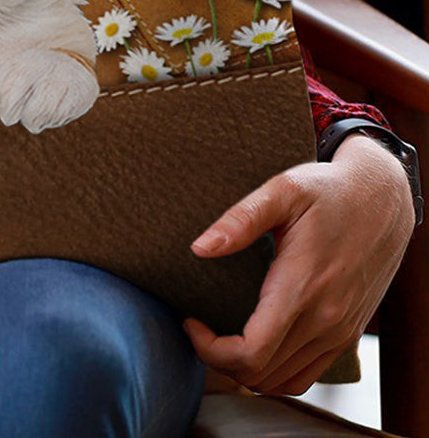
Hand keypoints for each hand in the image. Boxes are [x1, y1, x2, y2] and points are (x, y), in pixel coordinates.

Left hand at [182, 133, 415, 395]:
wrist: (382, 200)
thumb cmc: (328, 191)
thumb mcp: (282, 190)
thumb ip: (240, 220)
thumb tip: (200, 248)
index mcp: (302, 287)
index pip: (251, 352)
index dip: (210, 349)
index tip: (190, 320)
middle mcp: (325, 319)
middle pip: (261, 374)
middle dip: (218, 359)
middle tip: (198, 326)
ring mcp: (339, 331)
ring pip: (283, 382)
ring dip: (245, 370)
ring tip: (220, 336)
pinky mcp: (347, 333)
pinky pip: (306, 374)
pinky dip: (274, 372)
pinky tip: (254, 344)